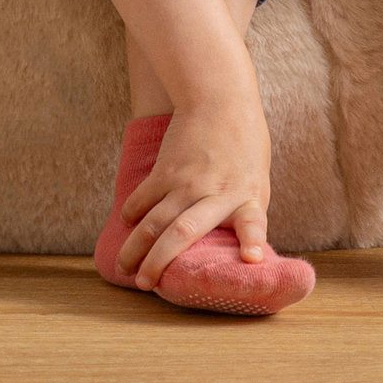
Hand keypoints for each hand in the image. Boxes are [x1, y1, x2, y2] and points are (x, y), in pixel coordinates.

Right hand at [113, 91, 272, 289]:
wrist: (219, 98)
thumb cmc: (244, 144)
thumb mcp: (256, 180)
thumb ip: (245, 213)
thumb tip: (242, 251)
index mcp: (246, 197)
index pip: (252, 222)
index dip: (252, 241)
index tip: (252, 259)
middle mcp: (215, 192)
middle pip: (183, 233)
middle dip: (161, 262)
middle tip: (146, 284)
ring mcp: (187, 180)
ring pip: (154, 219)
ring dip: (136, 246)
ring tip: (125, 266)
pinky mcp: (166, 168)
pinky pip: (145, 196)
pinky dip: (133, 212)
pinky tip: (127, 223)